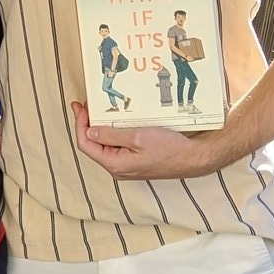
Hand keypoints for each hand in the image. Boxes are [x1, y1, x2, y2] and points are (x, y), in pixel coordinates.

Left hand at [70, 101, 221, 180]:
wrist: (194, 158)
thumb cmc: (169, 149)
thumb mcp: (137, 137)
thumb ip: (111, 135)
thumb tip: (90, 131)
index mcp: (114, 164)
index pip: (85, 144)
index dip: (79, 124)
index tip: (80, 107)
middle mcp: (118, 168)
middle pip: (93, 145)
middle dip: (88, 124)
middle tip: (87, 105)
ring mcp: (127, 166)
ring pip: (106, 145)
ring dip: (101, 127)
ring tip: (100, 109)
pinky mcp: (136, 161)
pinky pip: (118, 146)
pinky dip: (113, 132)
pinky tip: (117, 120)